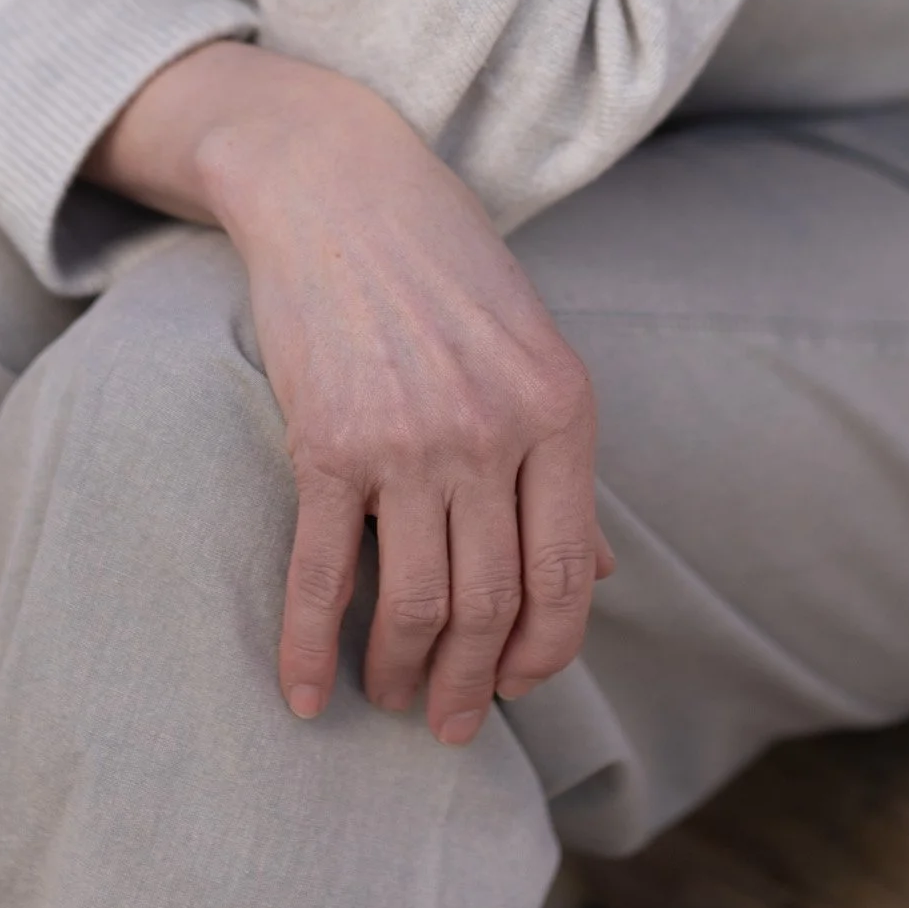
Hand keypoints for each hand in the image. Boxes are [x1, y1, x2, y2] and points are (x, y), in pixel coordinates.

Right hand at [87, 42, 611, 744]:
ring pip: (418, 603)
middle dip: (476, 684)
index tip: (522, 685)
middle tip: (455, 724)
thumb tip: (602, 573)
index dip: (548, 650)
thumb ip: (561, 461)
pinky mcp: (327, 441)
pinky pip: (323, 573)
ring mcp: (409, 439)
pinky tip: (306, 696)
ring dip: (405, 675)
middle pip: (494, 603)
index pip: (571, 572)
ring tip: (393, 700)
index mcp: (560, 408)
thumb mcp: (533, 346)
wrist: (339, 183)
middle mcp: (493, 431)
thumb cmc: (443, 263)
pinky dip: (313, 648)